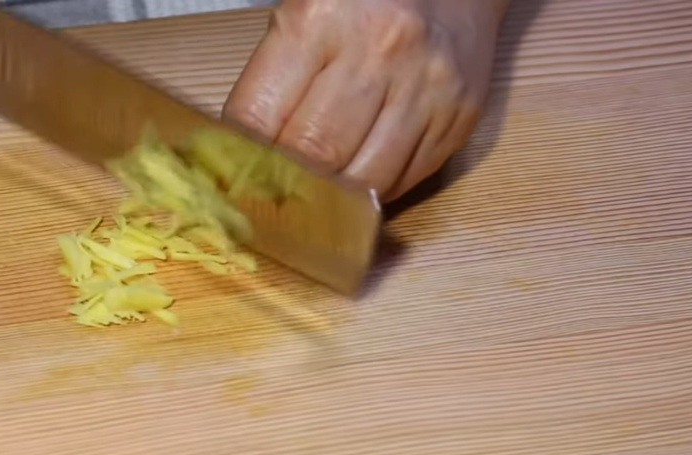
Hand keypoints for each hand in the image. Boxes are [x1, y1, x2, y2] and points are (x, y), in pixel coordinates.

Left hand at [223, 0, 508, 201]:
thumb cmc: (366, 4)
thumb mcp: (305, 15)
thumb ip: (273, 77)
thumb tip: (239, 151)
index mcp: (320, 19)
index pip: (259, 117)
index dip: (240, 159)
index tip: (234, 178)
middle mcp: (377, 51)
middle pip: (313, 154)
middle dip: (287, 184)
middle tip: (274, 196)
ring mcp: (423, 88)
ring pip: (362, 179)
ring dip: (334, 198)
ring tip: (318, 195)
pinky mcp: (457, 117)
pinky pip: (404, 180)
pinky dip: (374, 190)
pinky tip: (359, 178)